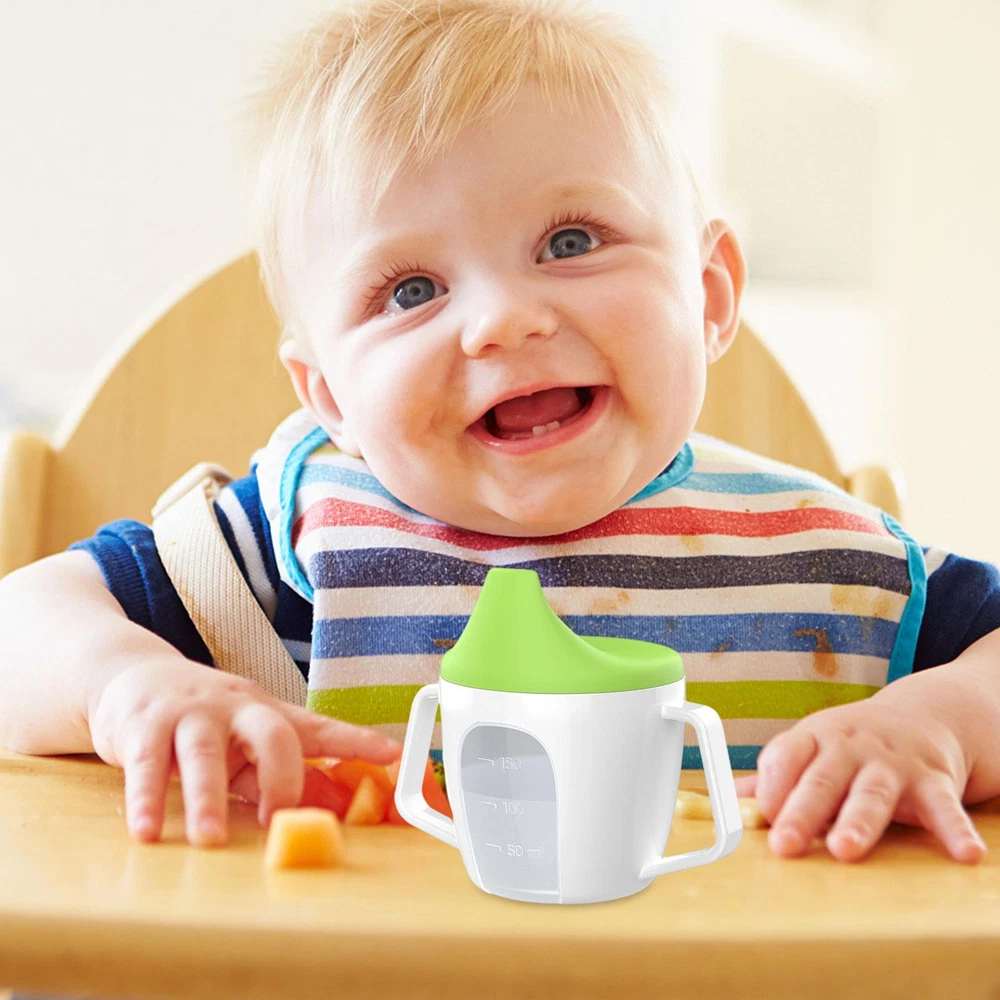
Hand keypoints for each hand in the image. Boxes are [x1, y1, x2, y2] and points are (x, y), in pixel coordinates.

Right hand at [88, 656, 401, 846]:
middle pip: (271, 734)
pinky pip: (146, 765)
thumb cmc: (203, 718)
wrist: (134, 678)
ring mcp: (191, 714)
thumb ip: (278, 773)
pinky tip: (149, 832)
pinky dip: (146, 801)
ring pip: (203, 753)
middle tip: (277, 819)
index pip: (320, 728)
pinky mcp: (145, 726)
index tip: (392, 754)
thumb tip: (330, 807)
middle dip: (281, 777)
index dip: (356, 741)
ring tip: (209, 839)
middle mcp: (236, 709)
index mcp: (267, 714)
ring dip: (207, 799)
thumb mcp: (245, 743)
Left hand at [733, 697, 986, 862]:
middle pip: (822, 780)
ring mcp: (891, 762)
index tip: (758, 815)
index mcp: (813, 738)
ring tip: (846, 849)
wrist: (923, 714)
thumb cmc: (850, 743)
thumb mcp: (809, 749)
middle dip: (802, 812)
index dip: (770, 785)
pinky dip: (955, 829)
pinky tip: (963, 854)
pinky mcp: (933, 779)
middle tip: (785, 844)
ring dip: (859, 821)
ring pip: (873, 793)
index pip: (784, 757)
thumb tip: (721, 803)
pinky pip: (945, 806)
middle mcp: (849, 747)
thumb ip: (771, 779)